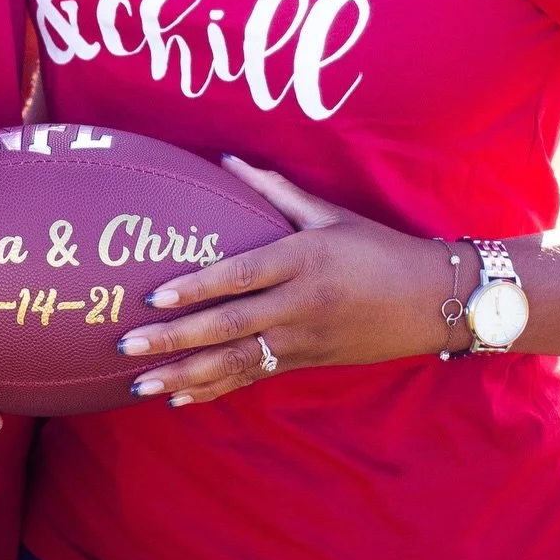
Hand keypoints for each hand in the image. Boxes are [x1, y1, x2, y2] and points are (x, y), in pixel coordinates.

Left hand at [117, 156, 445, 405]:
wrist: (432, 300)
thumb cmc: (378, 248)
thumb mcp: (330, 213)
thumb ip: (274, 190)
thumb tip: (226, 159)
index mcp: (304, 260)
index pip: (241, 276)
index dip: (197, 287)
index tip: (155, 296)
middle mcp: (299, 305)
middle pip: (229, 326)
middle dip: (175, 338)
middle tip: (127, 344)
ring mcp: (302, 340)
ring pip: (235, 362)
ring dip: (184, 375)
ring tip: (139, 382)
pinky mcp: (305, 362)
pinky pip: (252, 379)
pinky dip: (214, 391)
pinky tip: (179, 400)